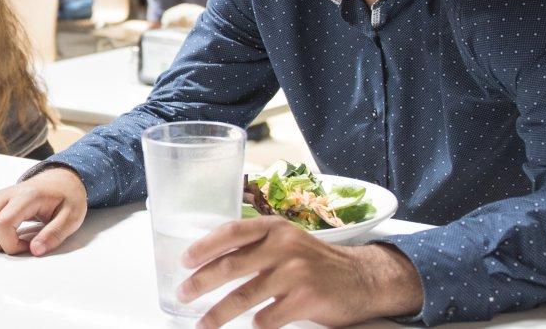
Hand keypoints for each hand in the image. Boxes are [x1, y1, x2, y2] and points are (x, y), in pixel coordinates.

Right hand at [0, 167, 87, 256]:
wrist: (62, 180)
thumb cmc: (67, 198)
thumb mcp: (72, 217)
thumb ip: (55, 234)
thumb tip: (35, 251)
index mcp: (26, 196)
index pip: (2, 224)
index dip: (11, 244)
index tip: (30, 247)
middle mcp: (6, 194)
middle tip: (17, 245)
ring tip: (8, 240)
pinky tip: (1, 234)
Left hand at [178, 216, 422, 328]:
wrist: (362, 279)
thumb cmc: (316, 262)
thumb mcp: (287, 242)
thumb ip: (256, 246)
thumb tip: (210, 260)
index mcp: (275, 227)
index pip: (231, 232)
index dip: (204, 247)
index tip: (184, 261)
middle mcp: (284, 246)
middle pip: (231, 266)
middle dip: (201, 283)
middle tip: (183, 295)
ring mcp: (296, 273)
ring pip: (244, 297)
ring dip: (218, 314)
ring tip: (202, 324)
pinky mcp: (307, 299)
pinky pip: (268, 318)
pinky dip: (256, 325)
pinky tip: (252, 326)